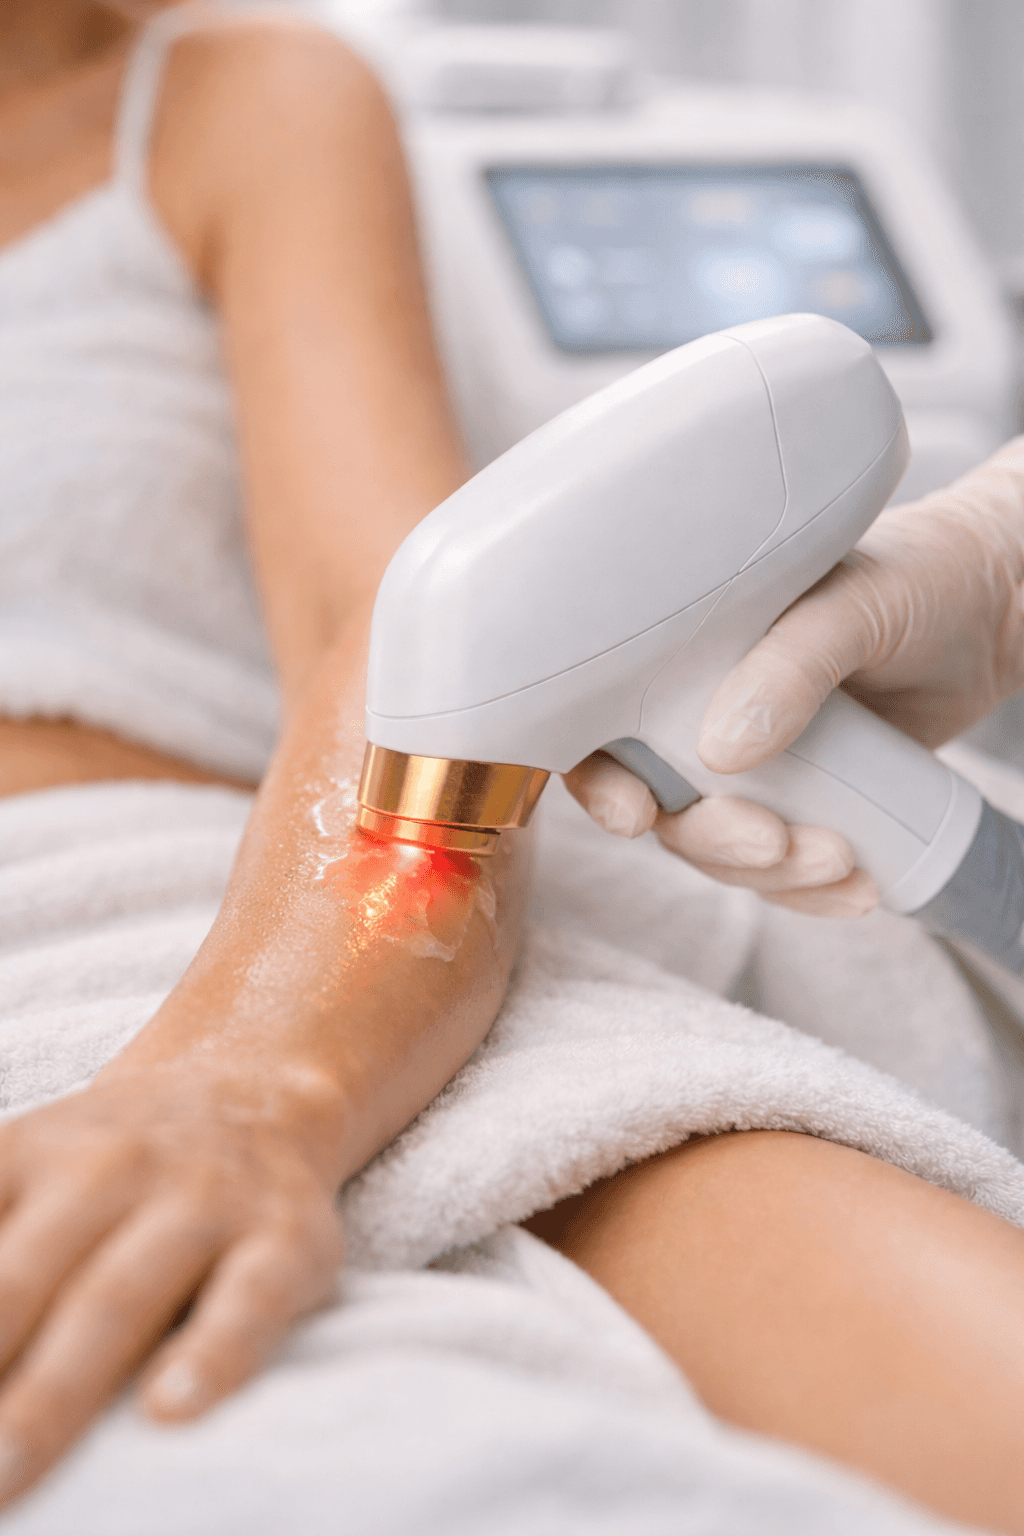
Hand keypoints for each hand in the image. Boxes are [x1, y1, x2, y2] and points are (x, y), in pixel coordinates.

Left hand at [0, 1071, 341, 1507]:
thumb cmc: (111, 1164)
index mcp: (26, 1155)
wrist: (258, 1088)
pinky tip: (170, 1408)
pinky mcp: (284, 1240)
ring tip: (4, 1469)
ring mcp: (198, 1201)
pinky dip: (212, 1353)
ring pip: (117, 1296)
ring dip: (53, 1387)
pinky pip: (248, 1301)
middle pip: (17, 1278)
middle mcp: (107, 1168)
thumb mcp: (19, 1170)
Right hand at [566, 439, 1023, 915]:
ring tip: (841, 861)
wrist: (997, 609)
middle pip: (661, 807)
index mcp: (680, 654)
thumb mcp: (849, 604)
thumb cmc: (913, 576)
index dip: (598, 781)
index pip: (601, 727)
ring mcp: (756, 765)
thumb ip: (790, 666)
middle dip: (710, 842)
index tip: (636, 815)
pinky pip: (785, 870)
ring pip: (721, 850)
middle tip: (776, 841)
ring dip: (771, 876)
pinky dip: (813, 892)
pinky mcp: (809, 803)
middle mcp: (703, 713)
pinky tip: (860, 888)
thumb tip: (722, 751)